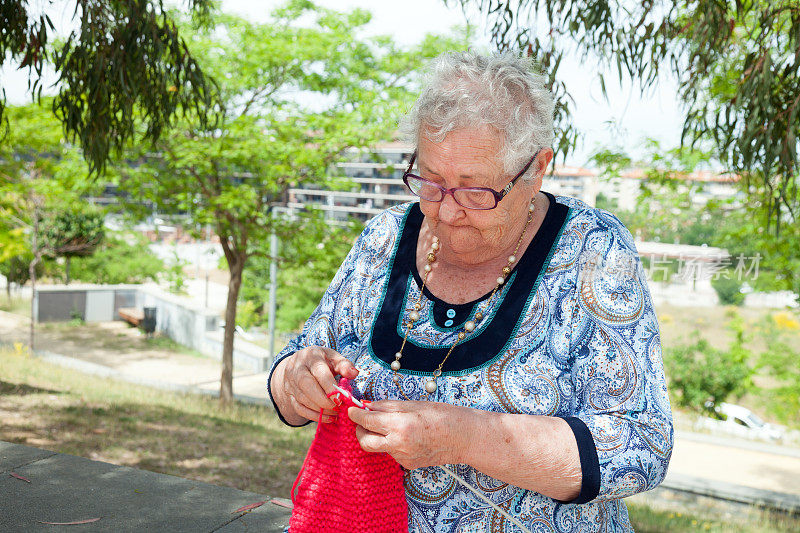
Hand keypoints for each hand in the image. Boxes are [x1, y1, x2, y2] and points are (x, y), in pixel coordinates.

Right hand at [277, 346, 357, 423]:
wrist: (298, 363)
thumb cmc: (321, 360)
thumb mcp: (333, 357)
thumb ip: (344, 365)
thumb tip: (354, 373)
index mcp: (311, 357)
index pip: (319, 372)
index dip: (330, 387)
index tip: (341, 398)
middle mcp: (297, 369)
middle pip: (307, 386)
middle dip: (324, 400)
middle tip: (338, 407)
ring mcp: (291, 384)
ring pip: (303, 399)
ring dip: (321, 410)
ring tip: (336, 413)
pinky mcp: (290, 396)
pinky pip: (300, 409)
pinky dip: (314, 416)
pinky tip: (328, 418)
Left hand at [347, 400, 470, 469]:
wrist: (463, 437)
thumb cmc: (442, 416)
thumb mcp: (413, 404)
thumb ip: (387, 406)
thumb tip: (368, 406)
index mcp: (399, 425)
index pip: (367, 420)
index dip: (355, 414)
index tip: (351, 409)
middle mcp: (398, 444)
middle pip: (364, 441)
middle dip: (359, 430)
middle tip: (363, 420)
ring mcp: (403, 457)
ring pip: (379, 447)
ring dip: (377, 436)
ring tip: (390, 425)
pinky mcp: (408, 465)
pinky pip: (392, 453)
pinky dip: (392, 443)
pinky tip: (405, 436)